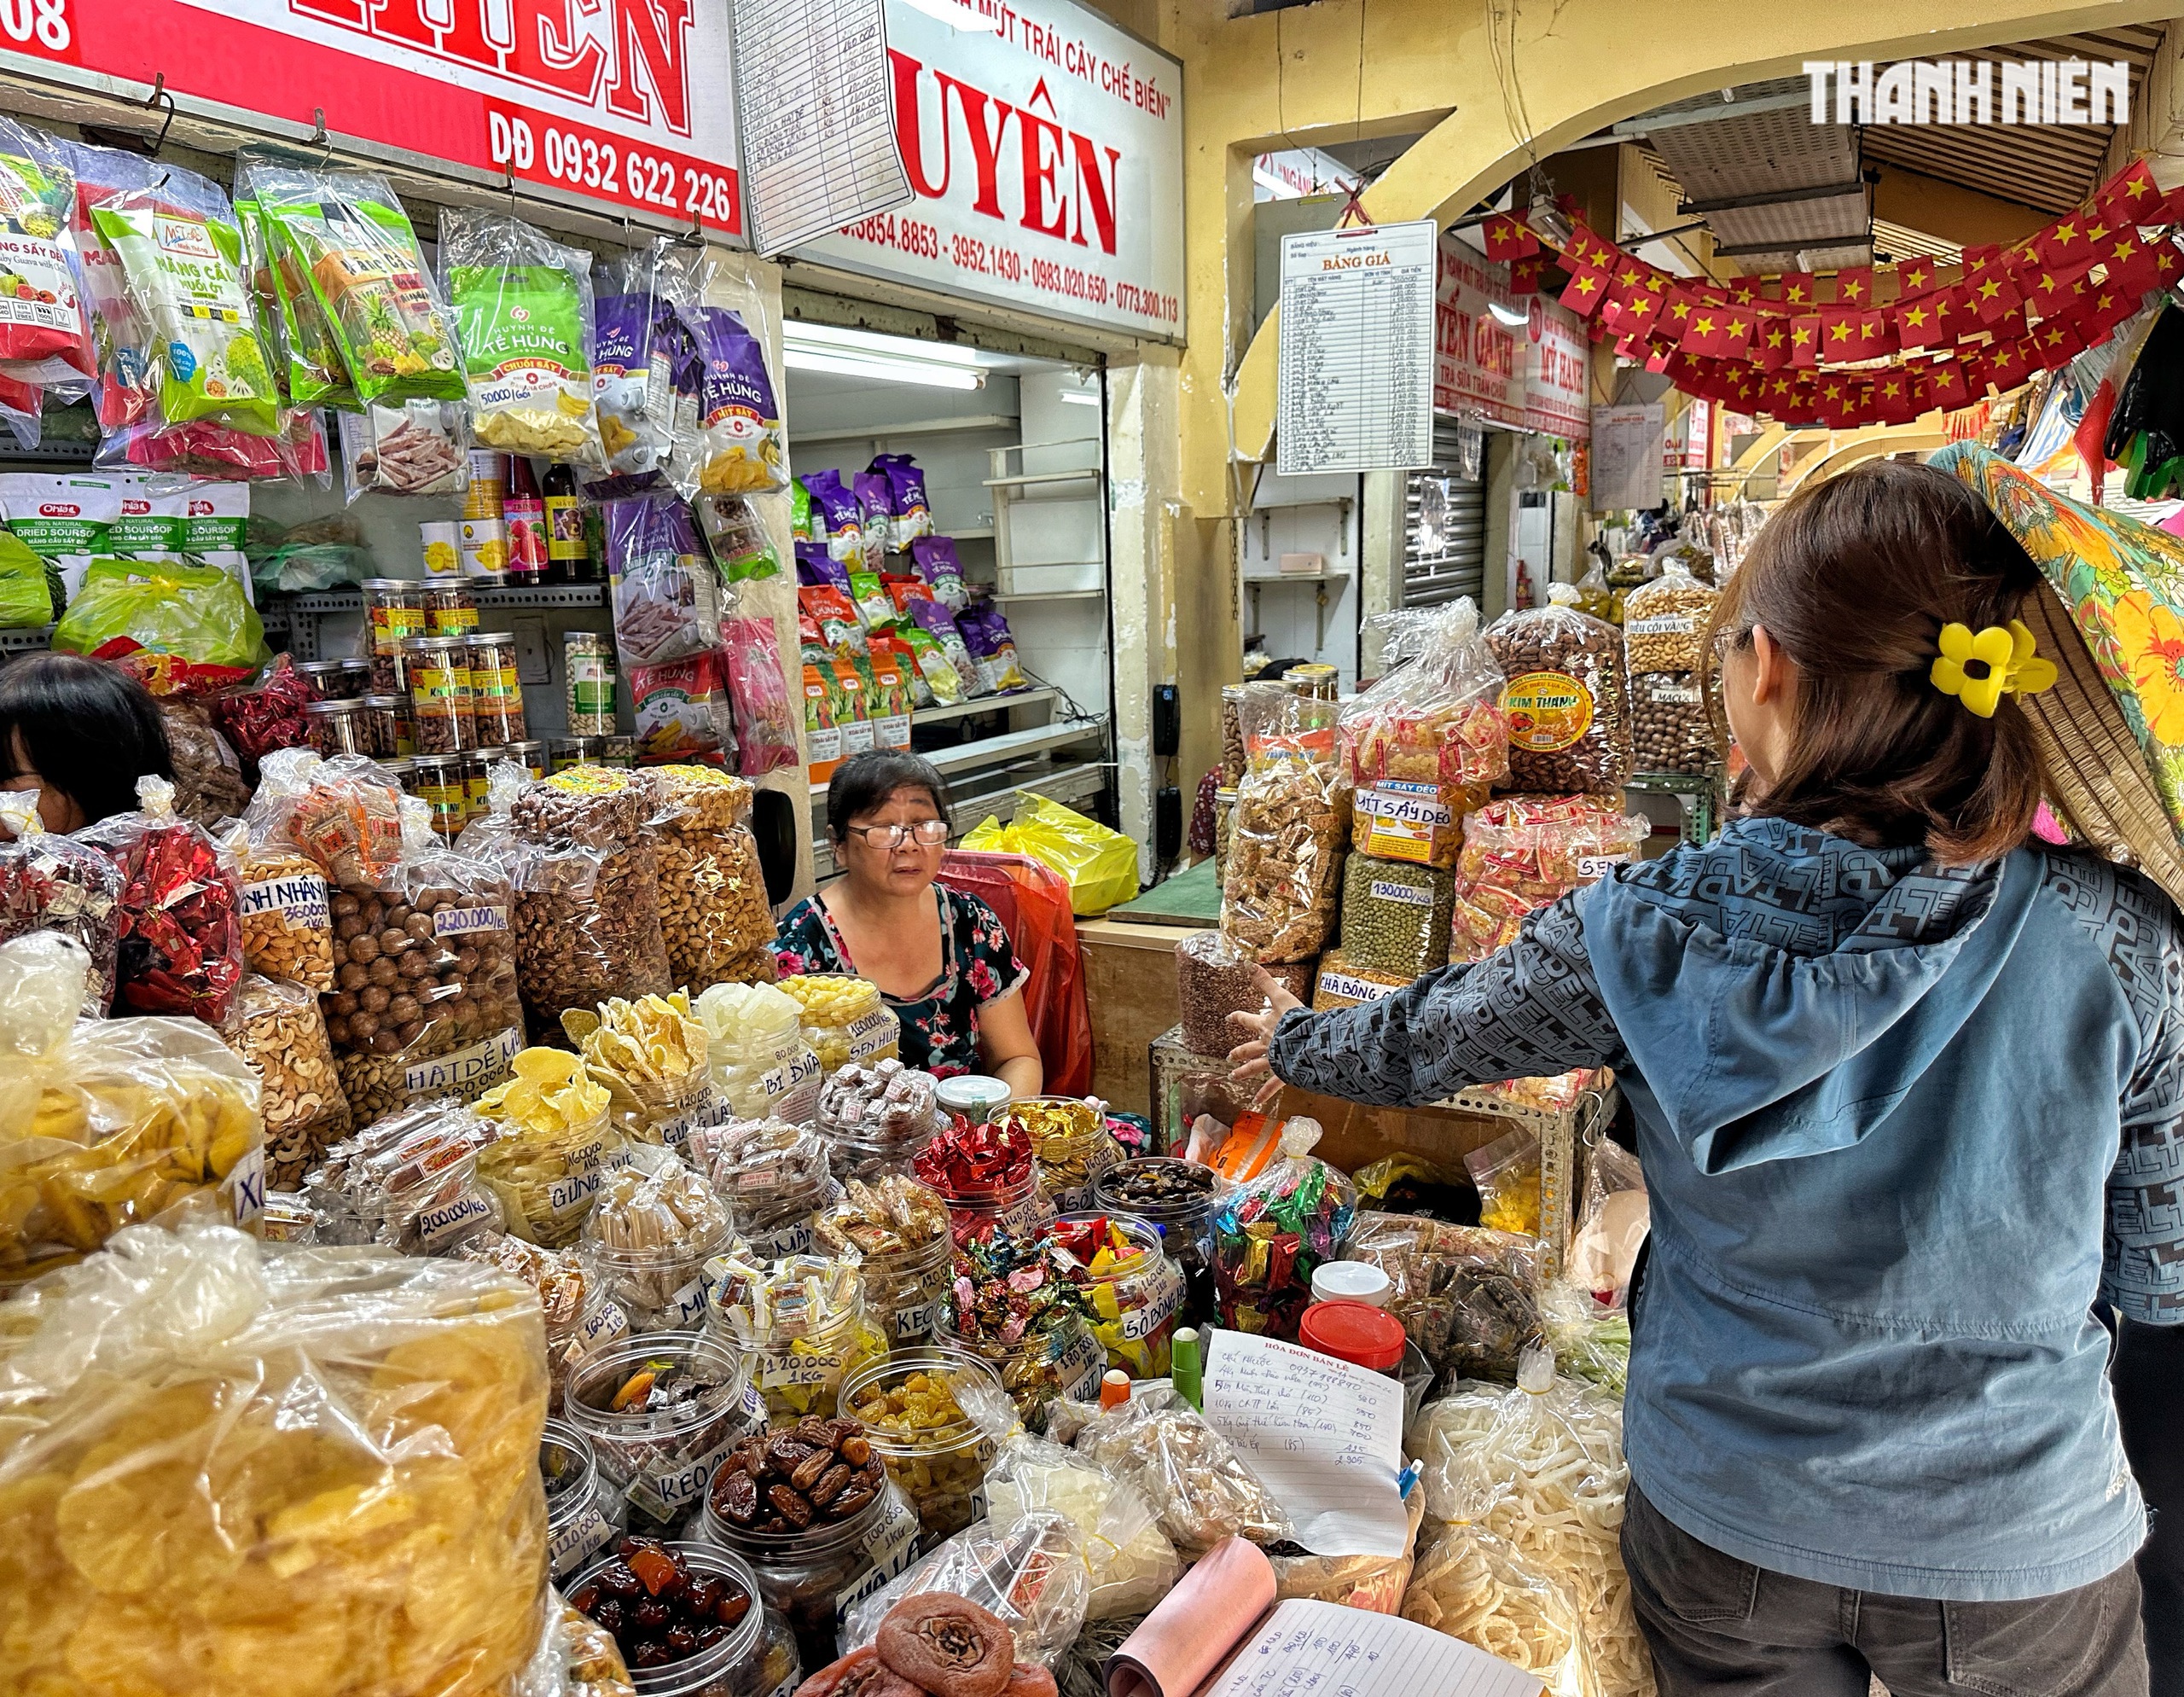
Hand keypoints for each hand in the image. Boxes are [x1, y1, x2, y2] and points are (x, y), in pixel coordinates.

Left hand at [1227, 967, 1301, 1084]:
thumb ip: (1265, 980)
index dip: (1238, 1017)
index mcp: (1266, 1025)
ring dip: (1244, 1072)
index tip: (1229, 1017)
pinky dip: (1264, 1093)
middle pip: (1248, 1047)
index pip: (1247, 1019)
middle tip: (1229, 1057)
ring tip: (1234, 1077)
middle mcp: (1267, 1044)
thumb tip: (1247, 962)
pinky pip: (1272, 1084)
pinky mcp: (1284, 1072)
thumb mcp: (1281, 995)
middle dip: (1239, 1051)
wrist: (1308, 1041)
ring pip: (1255, 1067)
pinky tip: (1256, 1101)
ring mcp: (1274, 1059)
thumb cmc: (1297, 1018)